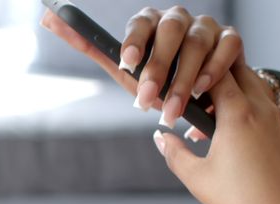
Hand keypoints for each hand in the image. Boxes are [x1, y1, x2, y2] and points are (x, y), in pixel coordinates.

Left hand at [41, 5, 244, 128]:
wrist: (202, 95)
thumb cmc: (157, 80)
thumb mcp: (125, 69)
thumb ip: (91, 46)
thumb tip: (48, 19)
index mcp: (150, 23)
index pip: (140, 23)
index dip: (134, 40)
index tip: (126, 61)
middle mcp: (178, 19)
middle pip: (170, 32)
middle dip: (158, 68)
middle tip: (146, 100)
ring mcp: (207, 27)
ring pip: (198, 43)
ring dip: (184, 80)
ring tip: (173, 109)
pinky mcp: (231, 39)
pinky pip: (227, 48)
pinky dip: (215, 70)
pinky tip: (204, 92)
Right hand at [152, 66, 279, 203]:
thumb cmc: (244, 202)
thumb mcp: (198, 179)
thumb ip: (175, 153)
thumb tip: (161, 137)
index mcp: (238, 111)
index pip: (214, 70)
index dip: (193, 70)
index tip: (176, 79)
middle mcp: (262, 108)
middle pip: (238, 70)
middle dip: (213, 74)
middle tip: (189, 91)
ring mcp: (278, 120)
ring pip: (254, 88)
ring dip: (230, 93)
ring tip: (206, 116)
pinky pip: (263, 109)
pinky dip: (245, 110)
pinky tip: (229, 136)